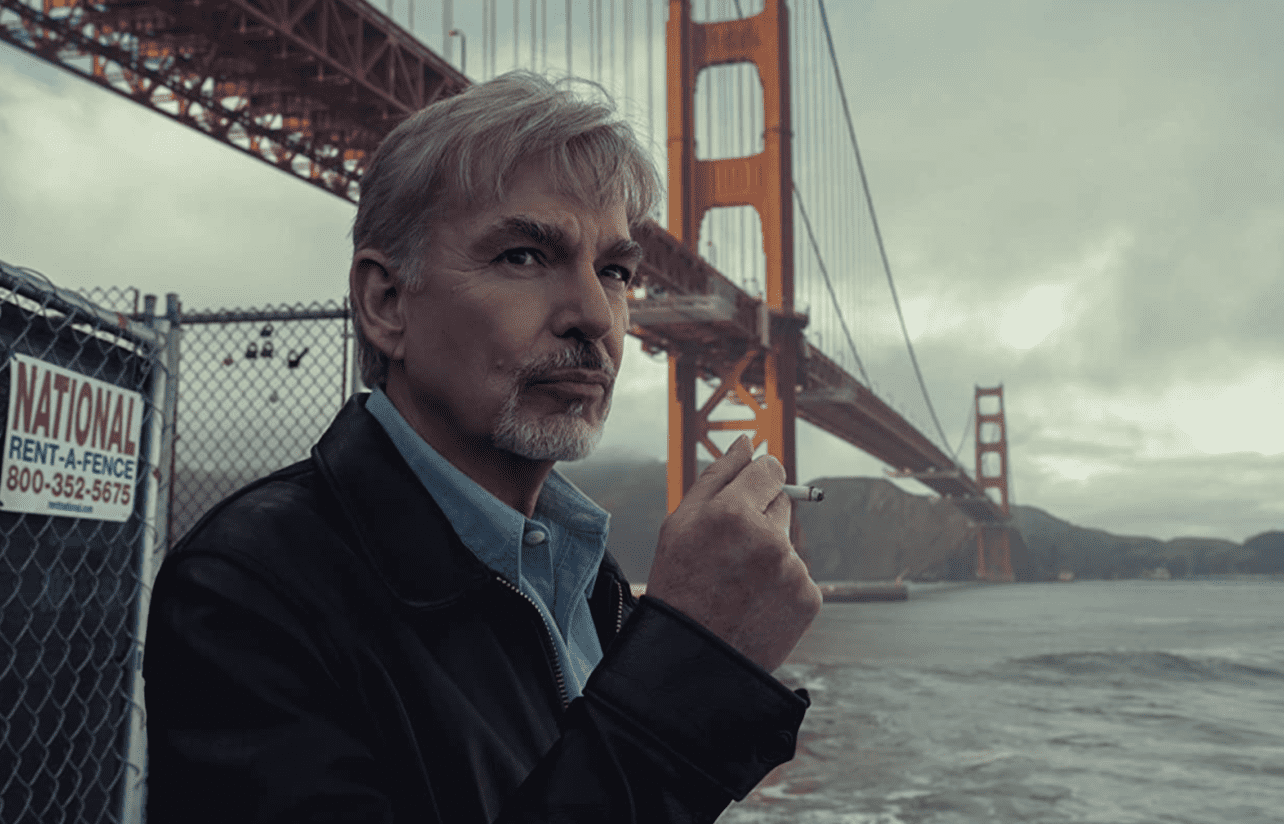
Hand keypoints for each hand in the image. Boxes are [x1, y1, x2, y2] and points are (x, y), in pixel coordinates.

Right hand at [646, 435, 822, 672]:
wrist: (692, 659)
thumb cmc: (680, 586)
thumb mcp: (680, 524)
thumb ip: (717, 476)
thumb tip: (748, 443)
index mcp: (733, 513)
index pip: (770, 468)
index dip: (756, 481)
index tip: (746, 497)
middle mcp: (769, 538)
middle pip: (782, 503)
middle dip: (760, 518)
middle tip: (730, 553)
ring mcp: (793, 570)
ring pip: (788, 542)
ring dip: (770, 554)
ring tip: (738, 585)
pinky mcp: (809, 598)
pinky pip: (799, 574)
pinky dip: (782, 585)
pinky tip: (754, 603)